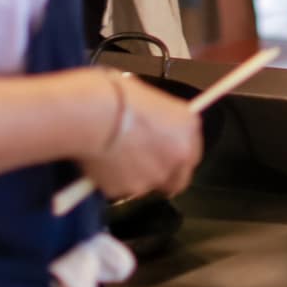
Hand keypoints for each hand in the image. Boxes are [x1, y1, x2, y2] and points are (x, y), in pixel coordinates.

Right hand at [80, 73, 201, 201]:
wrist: (93, 114)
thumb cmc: (116, 94)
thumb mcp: (147, 96)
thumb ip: (158, 118)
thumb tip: (150, 124)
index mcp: (187, 128)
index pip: (193, 153)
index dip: (177, 153)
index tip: (166, 151)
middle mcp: (178, 157)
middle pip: (178, 180)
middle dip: (164, 175)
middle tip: (143, 163)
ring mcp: (154, 177)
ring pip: (148, 184)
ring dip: (136, 174)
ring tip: (114, 153)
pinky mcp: (129, 191)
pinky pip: (122, 187)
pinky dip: (114, 179)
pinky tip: (102, 159)